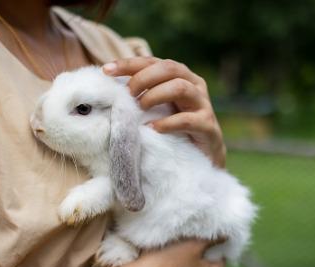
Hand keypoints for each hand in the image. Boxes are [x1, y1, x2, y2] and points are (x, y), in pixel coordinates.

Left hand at [103, 57, 226, 166]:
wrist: (203, 156)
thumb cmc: (175, 129)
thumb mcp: (158, 108)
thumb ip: (142, 96)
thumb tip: (109, 89)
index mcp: (181, 76)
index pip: (154, 62)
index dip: (130, 63)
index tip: (106, 70)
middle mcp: (195, 85)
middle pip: (169, 68)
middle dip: (143, 78)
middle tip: (128, 95)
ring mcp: (204, 104)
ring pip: (181, 88)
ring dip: (155, 95)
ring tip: (140, 109)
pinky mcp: (208, 126)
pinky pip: (187, 119)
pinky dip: (167, 123)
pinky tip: (153, 128)